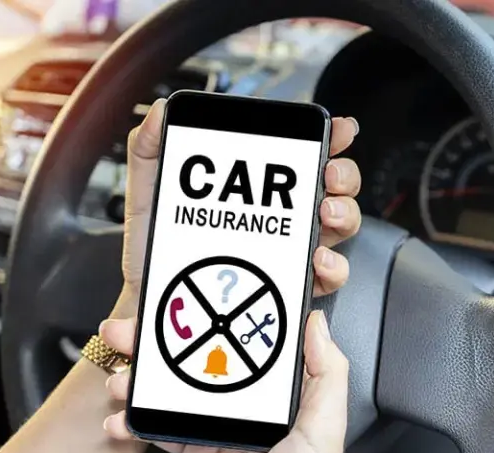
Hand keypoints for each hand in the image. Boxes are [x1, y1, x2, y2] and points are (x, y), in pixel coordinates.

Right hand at [100, 311, 346, 452]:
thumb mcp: (326, 426)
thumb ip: (326, 373)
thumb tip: (317, 323)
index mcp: (278, 387)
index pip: (247, 338)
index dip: (220, 314)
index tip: (192, 296)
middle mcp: (246, 398)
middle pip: (199, 357)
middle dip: (162, 342)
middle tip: (132, 331)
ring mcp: (217, 422)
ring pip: (172, 388)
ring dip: (141, 378)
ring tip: (121, 379)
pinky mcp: (194, 449)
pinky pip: (158, 428)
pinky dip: (134, 421)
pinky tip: (120, 420)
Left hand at [115, 99, 361, 315]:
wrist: (151, 300)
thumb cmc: (157, 249)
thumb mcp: (149, 193)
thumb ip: (149, 148)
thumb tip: (163, 111)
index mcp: (260, 192)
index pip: (304, 158)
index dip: (331, 138)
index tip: (339, 128)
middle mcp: (285, 219)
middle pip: (336, 189)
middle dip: (344, 176)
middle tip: (328, 175)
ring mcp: (293, 253)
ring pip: (341, 228)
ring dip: (343, 215)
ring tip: (324, 213)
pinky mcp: (292, 288)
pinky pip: (329, 278)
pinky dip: (333, 267)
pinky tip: (316, 260)